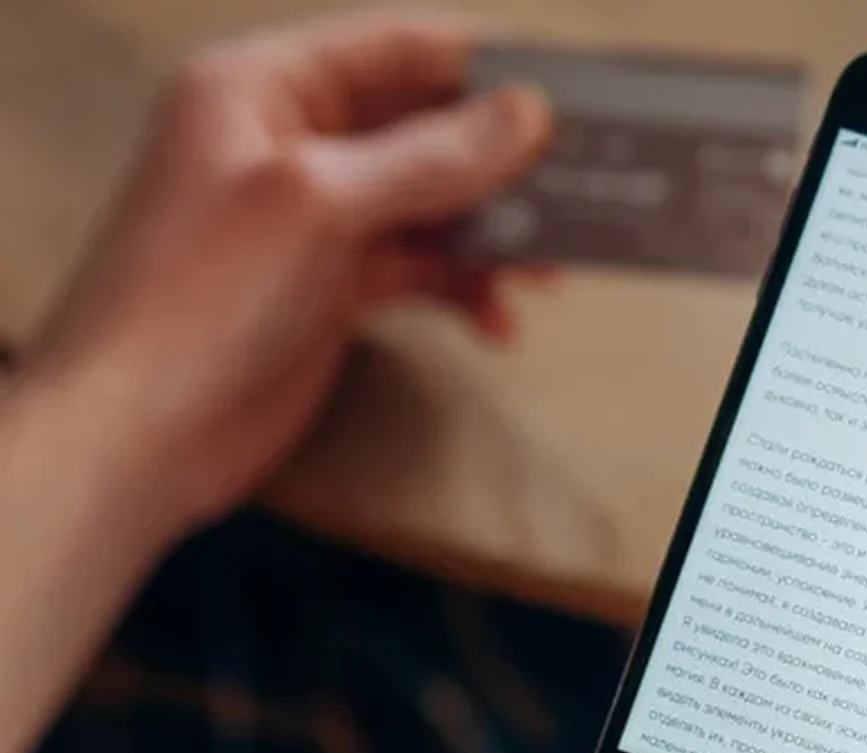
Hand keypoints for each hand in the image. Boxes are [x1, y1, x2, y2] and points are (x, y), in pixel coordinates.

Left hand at [15, 11, 550, 541]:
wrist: (137, 438)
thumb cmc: (200, 300)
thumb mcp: (320, 202)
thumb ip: (430, 156)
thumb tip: (527, 112)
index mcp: (265, 88)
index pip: (398, 49)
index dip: (484, 67)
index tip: (569, 94)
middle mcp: (290, 141)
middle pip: (422, 126)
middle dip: (498, 160)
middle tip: (578, 186)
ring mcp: (314, 218)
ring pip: (430, 200)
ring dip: (491, 231)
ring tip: (548, 268)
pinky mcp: (333, 285)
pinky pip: (419, 265)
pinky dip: (462, 286)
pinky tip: (495, 322)